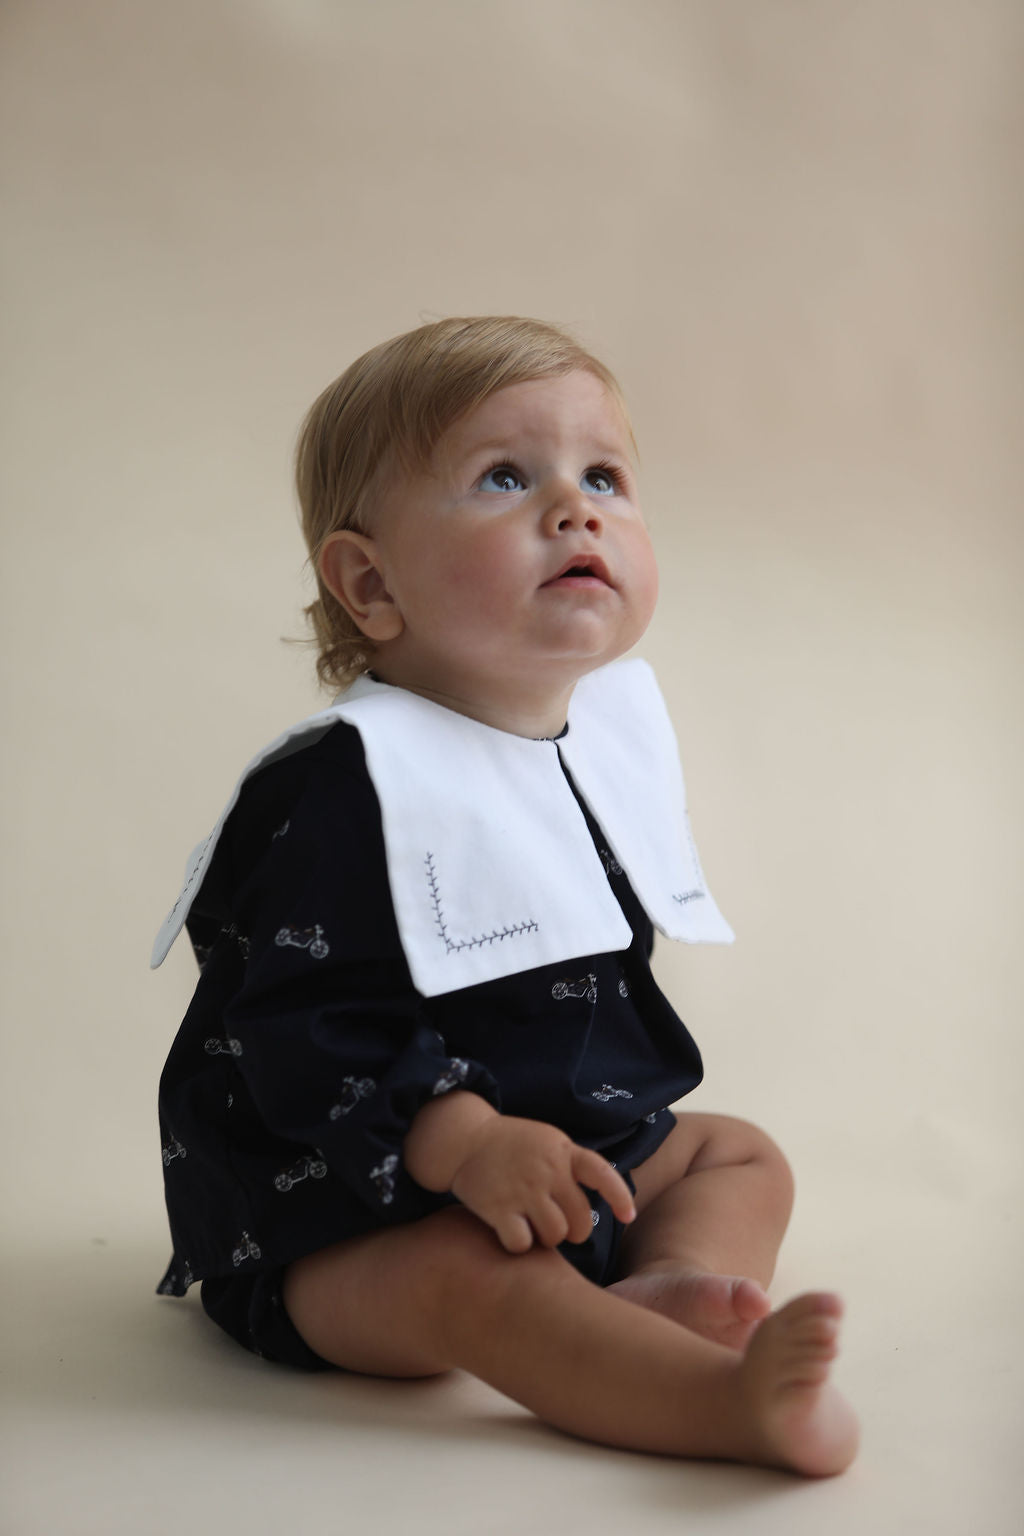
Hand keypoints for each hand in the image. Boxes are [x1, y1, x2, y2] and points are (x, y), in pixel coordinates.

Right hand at [449, 1114, 635, 1253]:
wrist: (463, 1139)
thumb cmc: (512, 1145)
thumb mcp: (548, 1141)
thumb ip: (571, 1165)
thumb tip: (602, 1202)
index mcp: (562, 1150)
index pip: (601, 1173)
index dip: (619, 1197)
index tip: (628, 1217)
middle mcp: (547, 1170)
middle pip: (581, 1220)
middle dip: (574, 1230)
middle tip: (559, 1226)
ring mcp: (522, 1189)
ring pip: (555, 1236)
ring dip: (547, 1239)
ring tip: (534, 1226)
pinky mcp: (498, 1208)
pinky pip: (523, 1244)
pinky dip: (519, 1244)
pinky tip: (511, 1231)